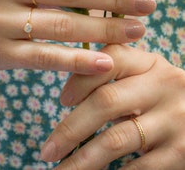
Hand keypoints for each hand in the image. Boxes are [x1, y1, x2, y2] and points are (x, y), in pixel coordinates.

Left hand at [41, 45, 184, 169]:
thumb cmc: (158, 95)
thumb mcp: (143, 76)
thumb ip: (113, 74)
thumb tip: (68, 93)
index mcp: (148, 63)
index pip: (109, 59)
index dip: (80, 79)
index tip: (62, 100)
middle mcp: (163, 86)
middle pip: (105, 101)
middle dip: (70, 128)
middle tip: (47, 150)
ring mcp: (174, 119)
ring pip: (116, 139)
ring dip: (82, 160)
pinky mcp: (181, 151)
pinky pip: (138, 167)